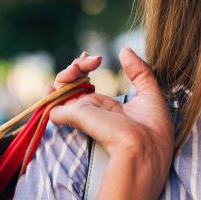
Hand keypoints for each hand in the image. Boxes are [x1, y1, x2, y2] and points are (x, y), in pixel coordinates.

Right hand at [49, 48, 174, 199]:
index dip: (86, 68)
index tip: (96, 59)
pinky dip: (49, 94)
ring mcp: (79, 114)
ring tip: (79, 66)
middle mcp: (90, 111)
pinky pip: (52, 104)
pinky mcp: (71, 116)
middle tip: (92, 60)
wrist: (142, 148)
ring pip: (61, 90)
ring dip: (66, 74)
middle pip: (72, 85)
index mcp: (106, 108)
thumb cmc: (151, 130)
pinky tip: (54, 84)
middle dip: (77, 67)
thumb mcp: (150, 94)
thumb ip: (139, 72)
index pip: (86, 86)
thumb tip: (124, 50)